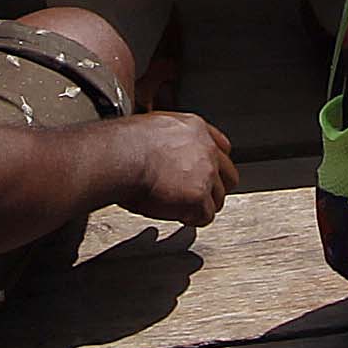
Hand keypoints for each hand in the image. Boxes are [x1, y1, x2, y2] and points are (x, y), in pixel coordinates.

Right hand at [103, 110, 237, 227]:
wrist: (119, 157)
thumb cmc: (123, 145)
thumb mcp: (152, 128)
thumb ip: (168, 140)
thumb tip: (161, 152)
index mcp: (194, 129)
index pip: (221, 147)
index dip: (215, 164)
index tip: (210, 172)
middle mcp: (206, 149)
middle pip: (228, 175)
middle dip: (216, 188)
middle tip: (201, 197)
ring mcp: (205, 173)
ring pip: (218, 198)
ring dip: (203, 206)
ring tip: (185, 210)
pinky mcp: (198, 197)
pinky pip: (205, 216)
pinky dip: (194, 219)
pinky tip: (181, 217)